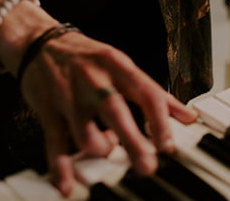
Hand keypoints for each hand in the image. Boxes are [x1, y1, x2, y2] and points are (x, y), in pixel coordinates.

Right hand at [18, 31, 198, 195]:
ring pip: (84, 133)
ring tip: (107, 147)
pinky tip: (68, 186)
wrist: (39, 43)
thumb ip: (156, 94)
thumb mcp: (125, 67)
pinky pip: (54, 143)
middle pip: (115, 112)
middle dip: (133, 141)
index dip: (160, 120)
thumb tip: (189, 116)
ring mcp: (68, 96)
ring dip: (101, 149)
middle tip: (147, 167)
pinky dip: (61, 167)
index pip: (146, 93)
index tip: (169, 146)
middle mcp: (94, 80)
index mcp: (119, 66)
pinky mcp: (47, 110)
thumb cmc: (89, 58)